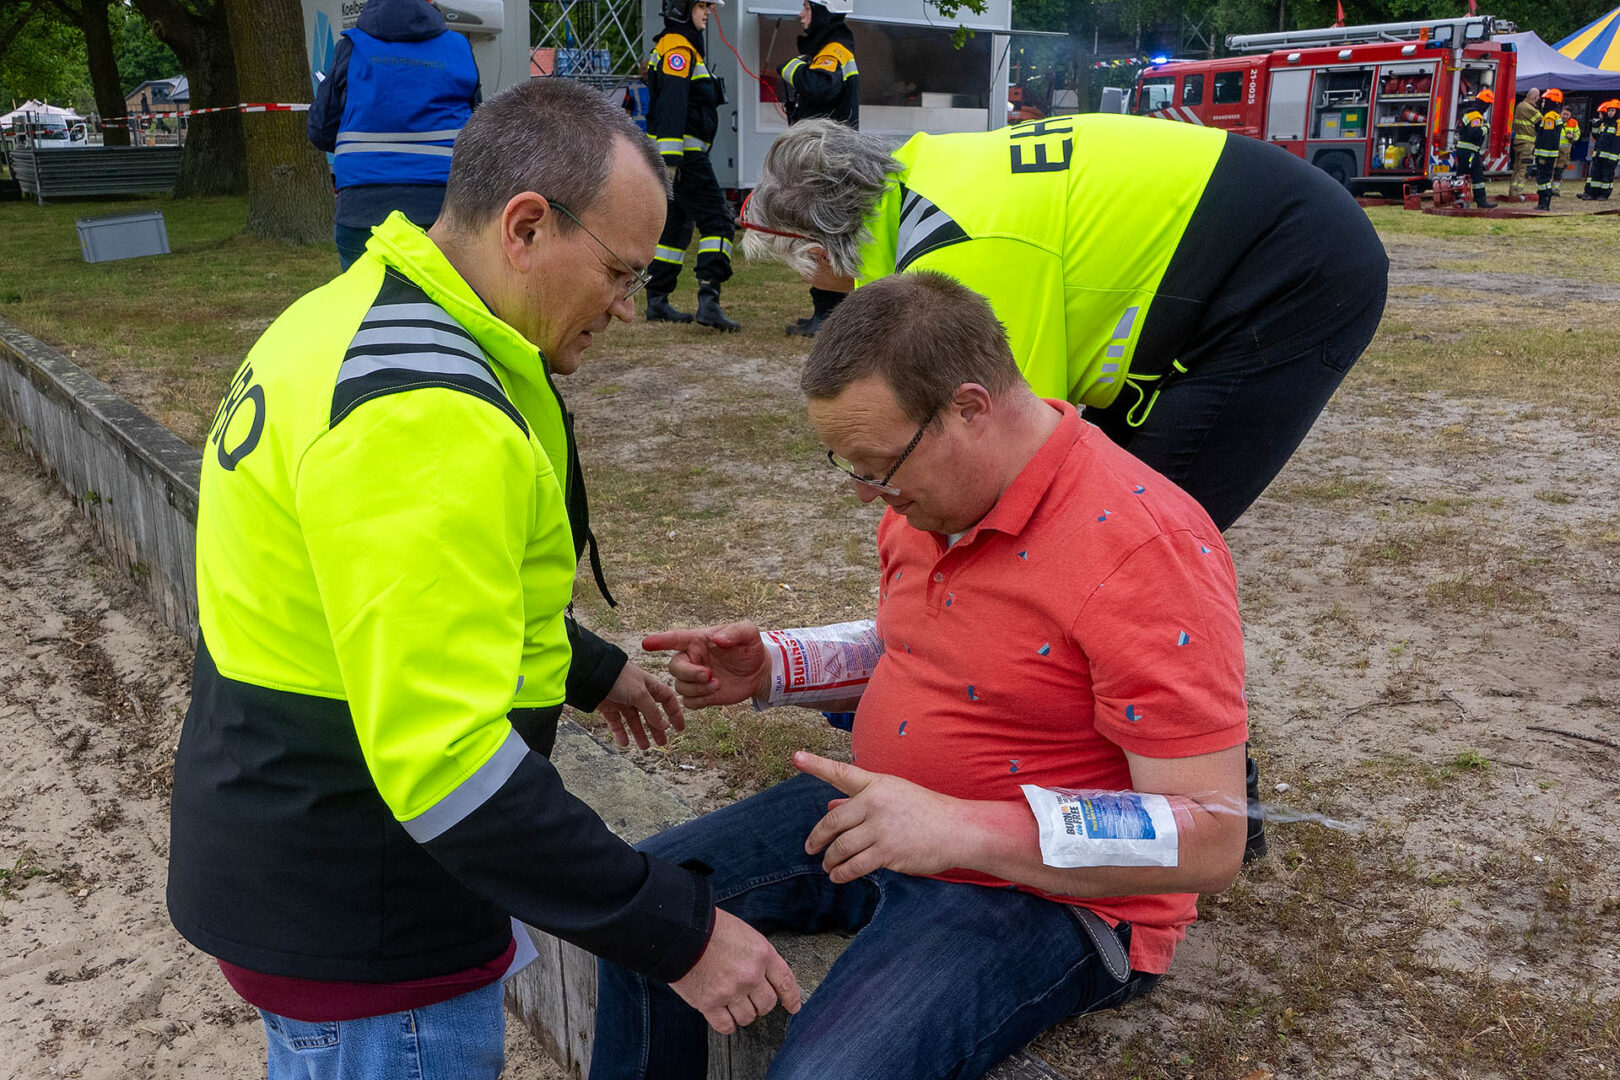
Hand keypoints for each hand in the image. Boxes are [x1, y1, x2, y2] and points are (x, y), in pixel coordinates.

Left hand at [597, 662, 683, 749]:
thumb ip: (652, 711)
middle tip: (662, 743)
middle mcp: (637, 693)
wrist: (591, 674)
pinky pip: (616, 723)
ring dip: (640, 733)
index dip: (674, 713)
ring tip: (644, 747)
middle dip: (657, 728)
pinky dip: (620, 733)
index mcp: (649, 685)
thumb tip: (665, 725)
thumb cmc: (619, 678)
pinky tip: (624, 743)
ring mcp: (622, 700)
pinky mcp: (608, 707)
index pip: (667, 699)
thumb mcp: (640, 694)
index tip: (679, 728)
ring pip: (634, 720)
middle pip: (651, 713)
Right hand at [642, 621, 769, 709]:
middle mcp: (692, 659)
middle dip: (689, 673)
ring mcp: (694, 678)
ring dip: (697, 689)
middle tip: (709, 675)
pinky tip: (715, 694)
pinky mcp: (701, 695)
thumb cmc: (751, 647)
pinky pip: (688, 702)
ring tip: (718, 684)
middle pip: (674, 667)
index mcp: (698, 640)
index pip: (675, 639)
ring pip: (680, 687)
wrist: (760, 671)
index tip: (646, 644)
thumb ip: (735, 632)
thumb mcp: (748, 633)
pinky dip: (699, 700)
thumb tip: (718, 639)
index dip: (660, 641)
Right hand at [670, 908, 800, 1033]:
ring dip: (743, 1014)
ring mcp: (731, 991)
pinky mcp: (710, 1003)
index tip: (793, 1006)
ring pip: (748, 1017)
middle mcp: (751, 975)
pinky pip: (726, 1025)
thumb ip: (756, 956)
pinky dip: (726, 1024)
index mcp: (762, 954)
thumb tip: (762, 976)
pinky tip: (723, 1016)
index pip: (785, 981)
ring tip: (733, 1004)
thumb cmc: (710, 928)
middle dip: (761, 1004)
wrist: (681, 932)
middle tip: (751, 1000)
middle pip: (767, 1004)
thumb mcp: (744, 934)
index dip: (791, 997)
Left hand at [795, 752, 968, 883]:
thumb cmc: (925, 810)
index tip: (796, 757)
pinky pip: (855, 866)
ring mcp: (881, 829)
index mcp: (877, 784)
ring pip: (841, 847)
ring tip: (826, 866)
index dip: (816, 765)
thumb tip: (830, 806)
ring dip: (829, 859)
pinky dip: (842, 873)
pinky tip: (838, 876)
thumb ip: (859, 801)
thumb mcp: (893, 795)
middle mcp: (875, 803)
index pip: (841, 773)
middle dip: (817, 838)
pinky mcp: (888, 852)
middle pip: (832, 822)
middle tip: (810, 847)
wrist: (957, 830)